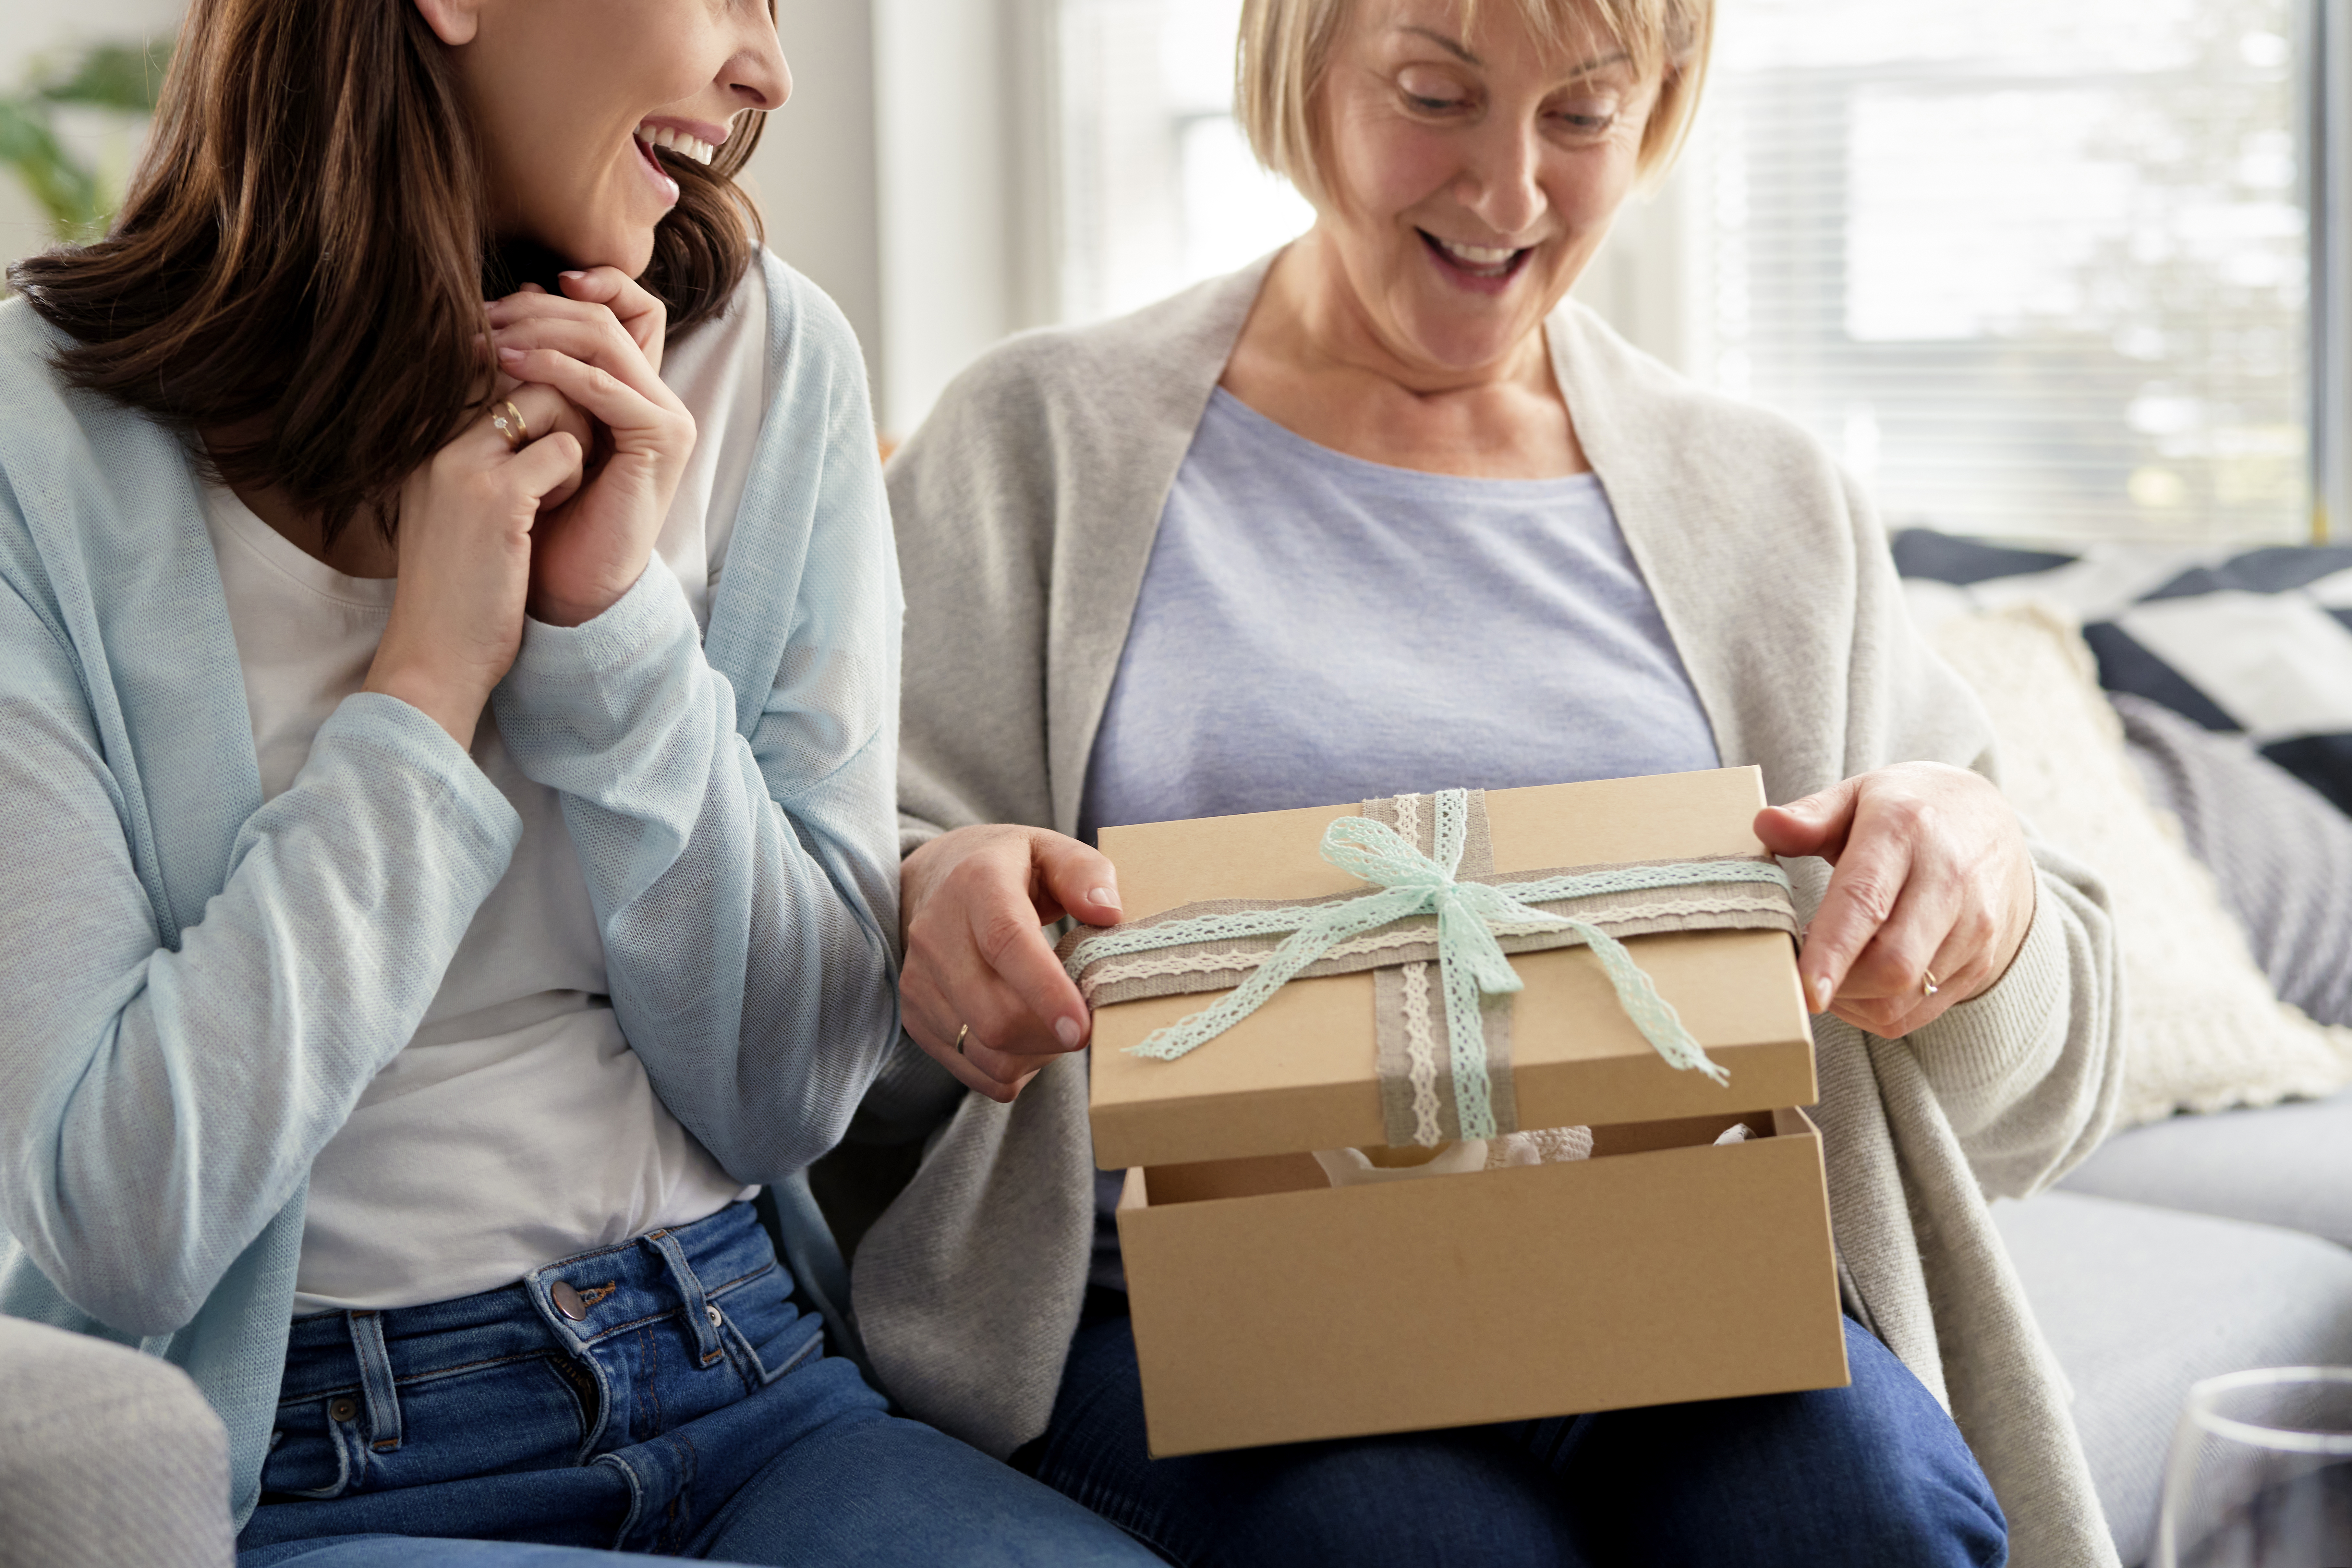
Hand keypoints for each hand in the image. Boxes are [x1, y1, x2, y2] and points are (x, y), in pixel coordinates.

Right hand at [364, 385, 586, 747]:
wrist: (434, 655)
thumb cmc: (459, 591)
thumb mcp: (459, 512)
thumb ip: (484, 461)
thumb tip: (533, 418)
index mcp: (428, 445)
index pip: (494, 372)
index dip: (541, 397)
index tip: (554, 443)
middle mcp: (438, 443)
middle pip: (526, 375)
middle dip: (566, 410)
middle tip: (569, 464)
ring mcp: (464, 465)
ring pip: (551, 400)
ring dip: (574, 441)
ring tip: (558, 494)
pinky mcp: (497, 496)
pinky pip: (564, 450)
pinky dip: (575, 478)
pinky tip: (556, 515)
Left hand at [485, 268, 694, 627]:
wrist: (562, 588)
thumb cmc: (539, 514)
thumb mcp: (528, 426)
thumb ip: (532, 368)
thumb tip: (516, 297)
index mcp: (630, 390)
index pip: (625, 306)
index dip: (580, 285)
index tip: (518, 289)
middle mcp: (655, 397)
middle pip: (607, 313)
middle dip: (540, 307)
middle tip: (483, 315)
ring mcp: (665, 416)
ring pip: (606, 338)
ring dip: (540, 329)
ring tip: (487, 338)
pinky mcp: (663, 440)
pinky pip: (606, 386)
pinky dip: (557, 369)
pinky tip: (511, 366)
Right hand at [899, 825, 1126, 1102]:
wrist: (936, 880)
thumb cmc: (1009, 869)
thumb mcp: (1051, 850)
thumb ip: (1085, 873)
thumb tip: (1108, 914)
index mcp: (977, 884)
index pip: (1006, 943)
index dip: (1045, 991)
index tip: (1082, 1027)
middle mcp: (936, 935)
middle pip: (994, 1015)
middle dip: (1052, 1035)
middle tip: (1086, 1022)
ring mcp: (920, 982)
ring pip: (987, 1053)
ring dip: (1037, 1054)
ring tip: (1056, 1024)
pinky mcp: (916, 1019)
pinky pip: (975, 1073)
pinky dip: (1013, 1068)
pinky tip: (1028, 1037)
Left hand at [1753, 762, 2037, 1037]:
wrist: (1994, 824)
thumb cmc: (1908, 812)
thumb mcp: (1858, 795)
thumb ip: (1811, 816)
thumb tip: (1764, 824)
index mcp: (1905, 832)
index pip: (1865, 901)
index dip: (1833, 950)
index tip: (1805, 988)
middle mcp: (1949, 882)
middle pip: (1892, 965)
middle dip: (1836, 982)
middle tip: (1799, 966)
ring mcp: (1974, 928)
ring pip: (1903, 998)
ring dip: (1851, 1000)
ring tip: (1829, 970)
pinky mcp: (1981, 963)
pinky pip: (1916, 1014)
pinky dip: (1875, 1011)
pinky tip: (1858, 983)